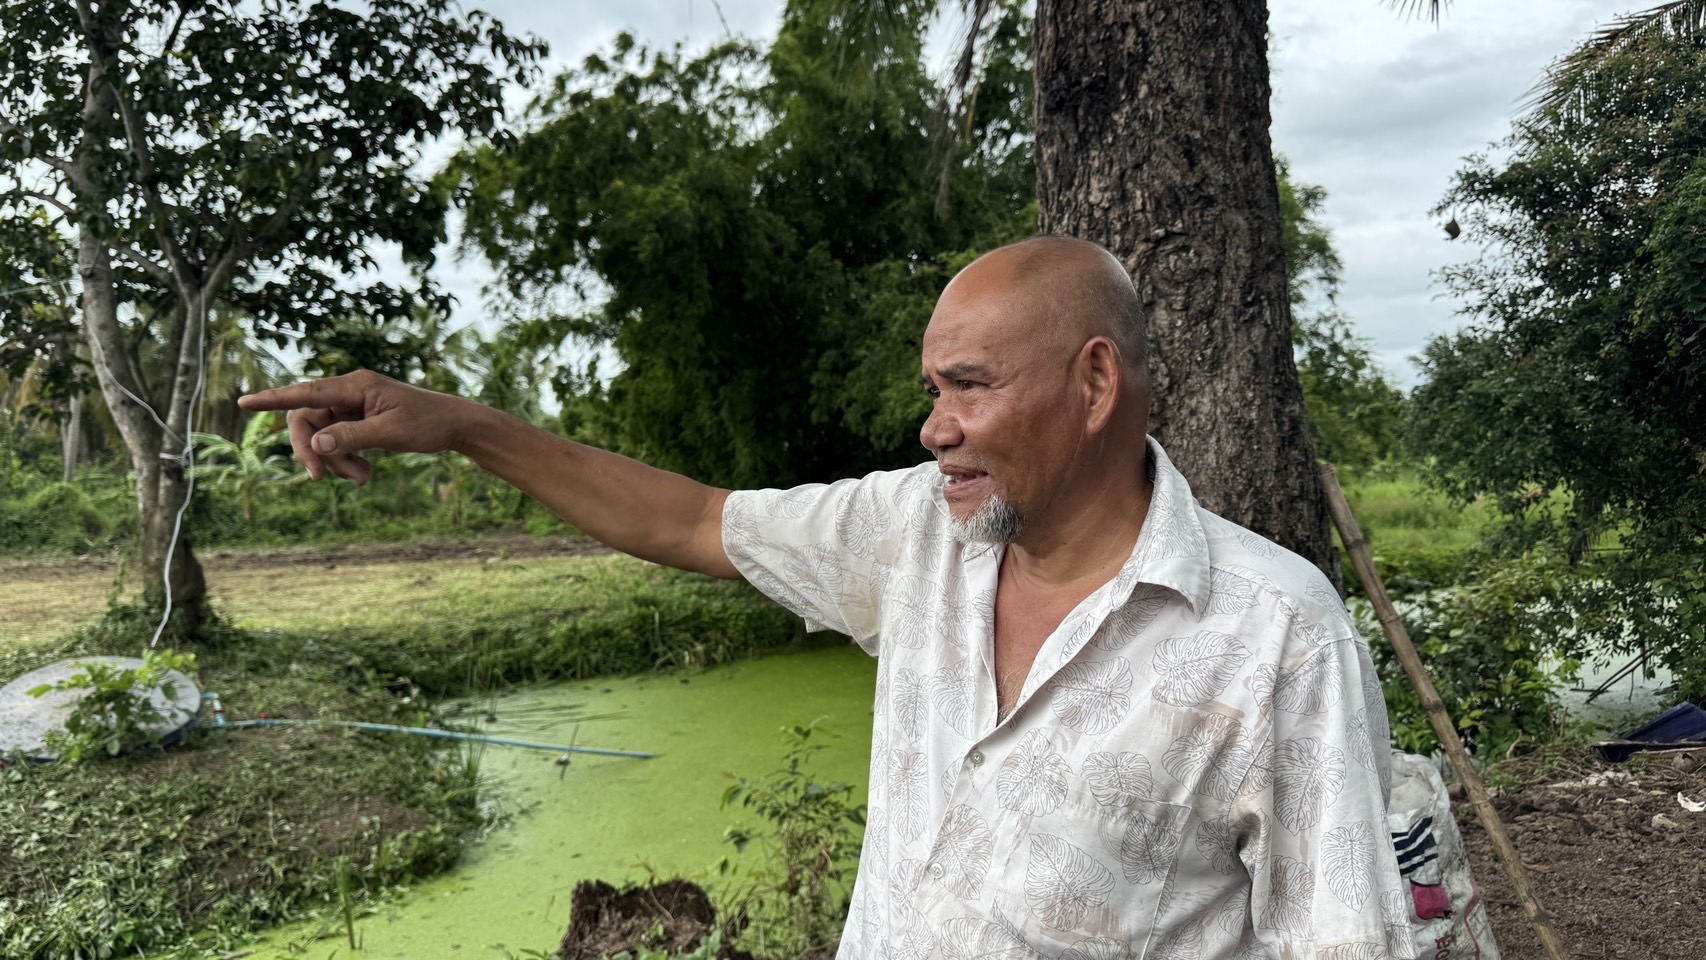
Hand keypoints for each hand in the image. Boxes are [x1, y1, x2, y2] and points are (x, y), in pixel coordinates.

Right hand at [238, 370, 474, 484]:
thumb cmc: (429, 423)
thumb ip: (351, 437)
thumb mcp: (390, 432)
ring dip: (335, 461)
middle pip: (309, 421)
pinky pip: (339, 442)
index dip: (273, 399)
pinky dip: (346, 460)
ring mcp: (354, 407)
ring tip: (362, 479)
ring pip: (324, 436)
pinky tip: (365, 474)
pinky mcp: (360, 421)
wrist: (456, 426)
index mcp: (356, 385)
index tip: (244, 403)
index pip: (306, 392)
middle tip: (323, 479)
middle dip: (313, 451)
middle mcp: (350, 392)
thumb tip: (315, 444)